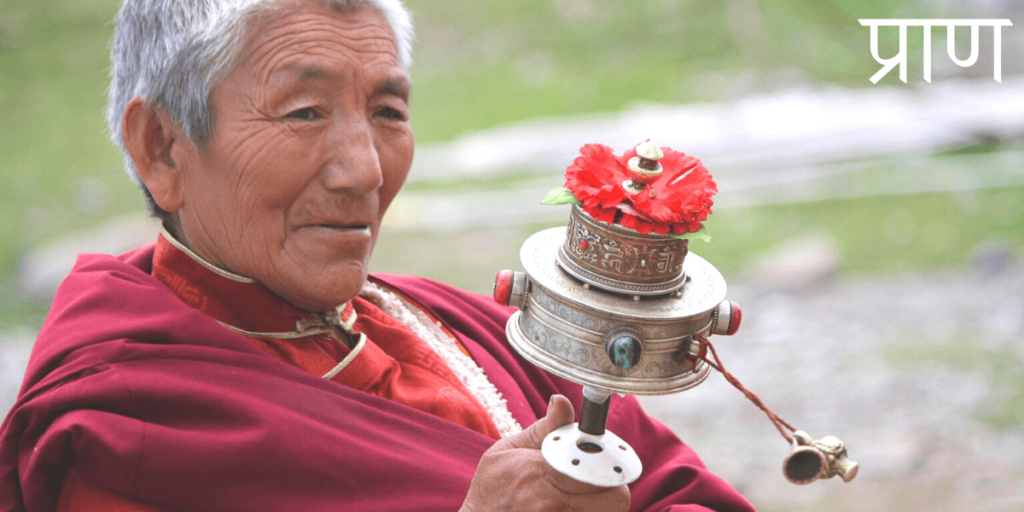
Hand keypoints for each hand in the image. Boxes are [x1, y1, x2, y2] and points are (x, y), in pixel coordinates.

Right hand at [460, 395, 630, 511]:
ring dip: (601, 503)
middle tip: (600, 480)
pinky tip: (573, 505)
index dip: (611, 463)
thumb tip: (562, 401)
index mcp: (543, 473)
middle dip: (614, 487)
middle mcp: (554, 504)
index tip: (607, 459)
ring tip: (583, 494)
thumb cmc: (492, 489)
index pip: (601, 469)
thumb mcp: (509, 450)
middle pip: (617, 499)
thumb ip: (544, 428)